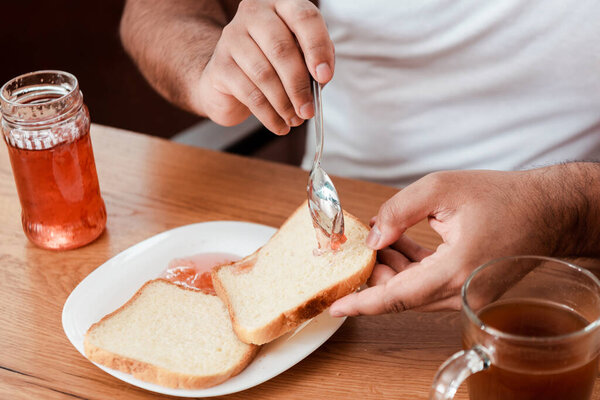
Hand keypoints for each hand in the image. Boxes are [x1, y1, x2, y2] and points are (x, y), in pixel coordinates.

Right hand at [191, 0, 333, 134]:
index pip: (304, 17)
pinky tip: (279, 126)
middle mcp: (254, 14)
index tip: (324, 76)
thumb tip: (321, 78)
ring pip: (264, 74)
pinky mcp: (220, 65)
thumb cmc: (272, 64)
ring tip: (295, 120)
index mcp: (281, 4)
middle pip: (282, 49)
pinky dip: (268, 115)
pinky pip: (249, 94)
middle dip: (299, 85)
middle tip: (308, 111)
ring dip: (284, 104)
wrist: (228, 78)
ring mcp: (232, 37)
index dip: (317, 47)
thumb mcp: (299, 56)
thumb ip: (315, 61)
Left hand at [329, 169, 563, 315]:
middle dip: (373, 275)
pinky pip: (430, 286)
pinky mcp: (470, 291)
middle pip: (401, 295)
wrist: (547, 210)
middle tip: (355, 250)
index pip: (397, 297)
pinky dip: (410, 269)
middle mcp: (462, 292)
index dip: (363, 303)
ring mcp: (468, 296)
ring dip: (391, 270)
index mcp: (456, 271)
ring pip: (414, 291)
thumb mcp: (442, 188)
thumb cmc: (502, 197)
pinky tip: (397, 244)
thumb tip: (373, 237)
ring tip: (376, 241)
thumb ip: (399, 211)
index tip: (336, 306)